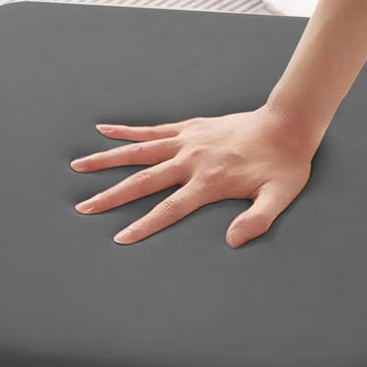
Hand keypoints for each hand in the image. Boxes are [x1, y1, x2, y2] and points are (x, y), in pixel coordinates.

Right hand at [70, 103, 313, 247]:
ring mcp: (185, 141)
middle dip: (111, 196)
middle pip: (142, 181)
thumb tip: (232, 242)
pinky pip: (151, 130)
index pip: (169, 209)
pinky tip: (104, 129)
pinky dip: (126, 131)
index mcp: (208, 181)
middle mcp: (190, 160)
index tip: (119, 237)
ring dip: (107, 159)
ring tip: (79, 165)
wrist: (286, 124)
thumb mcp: (278, 197)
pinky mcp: (187, 128)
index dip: (143, 225)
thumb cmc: (283, 164)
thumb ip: (257, 220)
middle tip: (84, 207)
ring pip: (138, 152)